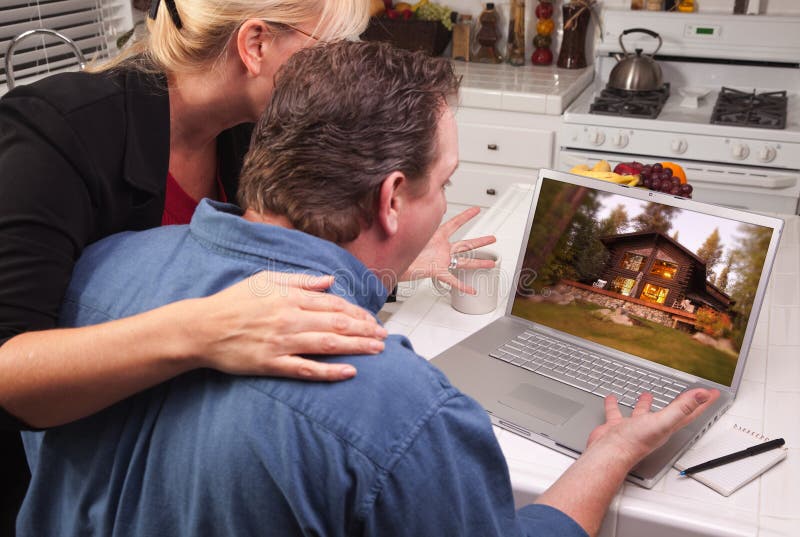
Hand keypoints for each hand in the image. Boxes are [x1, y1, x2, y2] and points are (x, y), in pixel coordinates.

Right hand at [189, 271, 387, 380]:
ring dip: (356, 347)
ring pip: (328, 344)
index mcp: (289, 297)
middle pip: (336, 323)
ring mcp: (281, 342)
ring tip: (377, 350)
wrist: (202, 328)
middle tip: (383, 336)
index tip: (371, 319)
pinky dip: (329, 371)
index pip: (333, 304)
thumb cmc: (233, 302)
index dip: (356, 312)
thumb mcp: (266, 280)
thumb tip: (328, 281)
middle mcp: (289, 318)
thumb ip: (300, 281)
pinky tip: (349, 372)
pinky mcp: (272, 364)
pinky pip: (306, 369)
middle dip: (364, 330)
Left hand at [400, 207, 496, 293]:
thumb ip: (414, 220)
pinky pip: (452, 280)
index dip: (466, 216)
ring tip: (491, 263)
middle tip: (492, 239)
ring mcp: (441, 260)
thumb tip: (406, 205)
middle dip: (480, 242)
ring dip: (478, 263)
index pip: (454, 223)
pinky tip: (471, 290)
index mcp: (437, 237)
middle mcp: (442, 249)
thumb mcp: (410, 232)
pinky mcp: (437, 272)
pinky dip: (462, 285)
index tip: (476, 210)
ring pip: (464, 261)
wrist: (392, 264)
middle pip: (466, 244)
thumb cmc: (400, 248)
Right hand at [587, 389, 720, 465]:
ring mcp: (635, 427)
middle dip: (678, 402)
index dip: (703, 402)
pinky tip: (612, 399)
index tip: (713, 393)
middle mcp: (653, 427)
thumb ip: (682, 408)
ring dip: (645, 403)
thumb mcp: (662, 421)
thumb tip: (701, 395)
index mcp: (667, 426)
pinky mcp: (618, 426)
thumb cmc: (635, 442)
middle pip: (671, 412)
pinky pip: (617, 413)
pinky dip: (615, 406)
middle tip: (684, 394)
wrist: (609, 453)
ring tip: (646, 394)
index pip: (690, 412)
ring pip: (643, 412)